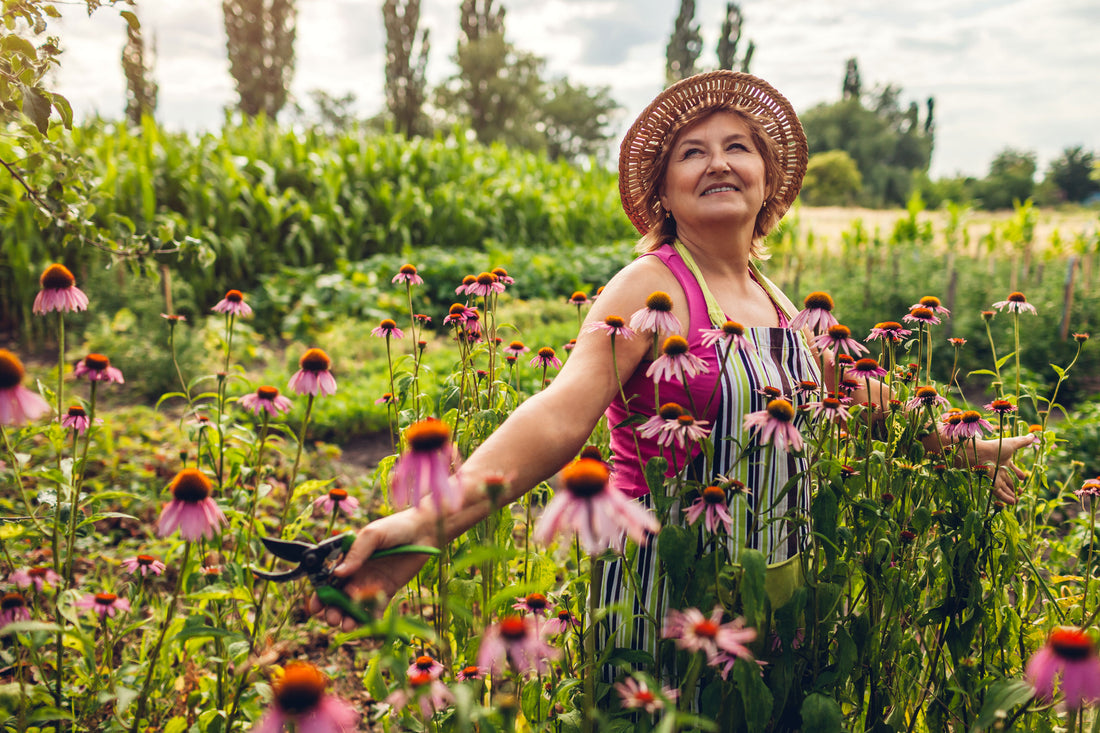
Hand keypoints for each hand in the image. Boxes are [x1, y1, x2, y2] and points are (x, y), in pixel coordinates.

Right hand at [307, 509, 434, 630]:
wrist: (424, 532)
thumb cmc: (396, 527)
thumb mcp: (372, 535)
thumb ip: (355, 553)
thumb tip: (337, 573)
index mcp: (348, 558)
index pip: (329, 579)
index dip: (321, 594)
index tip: (316, 607)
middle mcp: (357, 573)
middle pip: (339, 596)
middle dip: (333, 610)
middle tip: (332, 619)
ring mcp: (371, 583)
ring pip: (355, 605)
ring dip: (349, 617)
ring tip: (347, 626)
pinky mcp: (387, 590)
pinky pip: (376, 608)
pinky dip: (370, 617)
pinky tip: (368, 623)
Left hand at [970, 434, 1037, 504]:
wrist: (981, 453)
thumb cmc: (996, 447)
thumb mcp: (1013, 444)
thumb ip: (1023, 441)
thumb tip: (1033, 435)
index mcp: (1004, 461)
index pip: (1013, 469)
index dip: (1018, 473)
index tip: (1023, 477)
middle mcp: (1000, 470)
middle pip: (1008, 480)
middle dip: (1014, 486)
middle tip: (1021, 492)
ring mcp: (996, 477)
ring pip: (1005, 488)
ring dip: (1011, 494)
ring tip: (1018, 500)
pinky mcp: (992, 484)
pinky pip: (1000, 493)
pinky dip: (1006, 498)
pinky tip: (1013, 503)